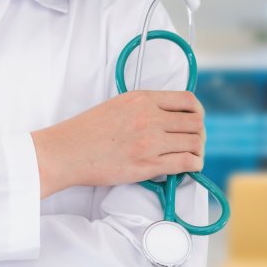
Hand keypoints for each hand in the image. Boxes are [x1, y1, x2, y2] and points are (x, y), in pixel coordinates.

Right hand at [32, 91, 204, 198]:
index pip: (188, 100)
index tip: (195, 121)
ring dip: (199, 150)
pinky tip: (190, 167)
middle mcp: (149, 118)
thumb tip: (170, 116)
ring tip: (192, 156)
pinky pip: (185, 163)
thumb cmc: (88, 131)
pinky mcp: (147, 165)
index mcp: (143, 99)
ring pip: (194, 143)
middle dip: (200, 133)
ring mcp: (150, 142)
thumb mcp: (119, 105)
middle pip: (196, 122)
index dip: (198, 112)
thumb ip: (145, 106)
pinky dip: (194, 165)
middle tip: (195, 142)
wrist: (66, 152)